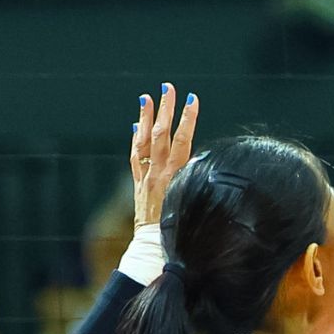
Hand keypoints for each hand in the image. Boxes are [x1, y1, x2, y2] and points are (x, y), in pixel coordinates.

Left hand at [132, 82, 200, 227]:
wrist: (152, 247)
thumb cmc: (177, 229)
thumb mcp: (190, 203)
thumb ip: (194, 180)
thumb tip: (199, 159)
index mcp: (173, 177)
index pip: (182, 141)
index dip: (187, 119)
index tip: (192, 99)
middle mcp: (157, 173)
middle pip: (161, 135)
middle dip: (165, 109)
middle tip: (168, 87)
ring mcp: (145, 177)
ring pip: (144, 142)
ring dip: (146, 118)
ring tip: (146, 97)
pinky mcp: (138, 184)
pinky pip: (135, 157)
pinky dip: (136, 139)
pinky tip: (137, 125)